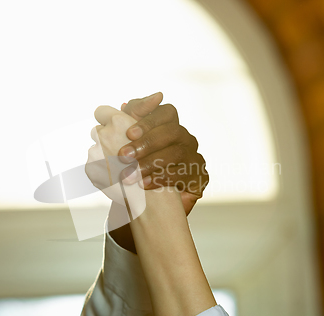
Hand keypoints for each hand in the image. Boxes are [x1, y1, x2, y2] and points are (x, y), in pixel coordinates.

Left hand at [85, 105, 145, 219]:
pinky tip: (116, 176)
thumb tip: (123, 104)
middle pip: (97, 130)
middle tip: (121, 151)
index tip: (113, 127)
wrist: (150, 195)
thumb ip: (134, 119)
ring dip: (105, 155)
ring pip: (96, 148)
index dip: (107, 118)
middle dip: (107, 139)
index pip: (101, 111)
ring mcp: (95, 152)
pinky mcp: (90, 168)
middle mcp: (104, 134)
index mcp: (118, 121)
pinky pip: (94, 165)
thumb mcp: (150, 135)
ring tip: (121, 166)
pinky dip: (102, 170)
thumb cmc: (154, 163)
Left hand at [119, 92, 208, 214]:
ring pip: (176, 153)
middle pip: (172, 131)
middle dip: (146, 143)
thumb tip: (126, 104)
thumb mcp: (129, 144)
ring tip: (129, 175)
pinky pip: (183, 174)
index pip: (167, 112)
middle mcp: (186, 139)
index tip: (129, 133)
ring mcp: (195, 157)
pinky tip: (144, 184)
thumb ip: (129, 121)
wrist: (150, 203)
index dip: (149, 120)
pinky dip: (161, 179)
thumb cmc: (138, 168)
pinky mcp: (199, 177)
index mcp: (171, 126)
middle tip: (123, 156)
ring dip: (149, 164)